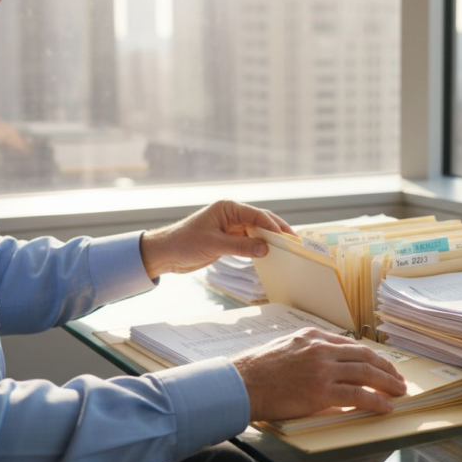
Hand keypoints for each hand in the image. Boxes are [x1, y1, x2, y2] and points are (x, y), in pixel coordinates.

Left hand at [139, 200, 293, 277]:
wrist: (165, 253)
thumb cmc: (184, 243)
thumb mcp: (214, 245)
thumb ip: (241, 247)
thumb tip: (266, 249)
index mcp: (228, 208)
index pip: (257, 214)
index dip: (273, 226)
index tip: (286, 238)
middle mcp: (232, 214)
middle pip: (261, 220)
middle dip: (278, 231)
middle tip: (295, 242)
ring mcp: (231, 227)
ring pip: (257, 231)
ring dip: (271, 239)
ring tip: (288, 249)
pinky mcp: (229, 239)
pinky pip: (250, 241)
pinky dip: (260, 247)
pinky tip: (271, 254)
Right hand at [231, 328, 407, 421]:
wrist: (241, 383)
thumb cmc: (257, 370)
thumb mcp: (286, 347)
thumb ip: (308, 351)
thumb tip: (328, 364)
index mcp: (313, 336)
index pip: (351, 345)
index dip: (371, 356)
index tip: (381, 365)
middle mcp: (321, 349)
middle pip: (364, 356)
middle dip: (386, 368)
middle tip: (398, 379)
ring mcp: (322, 369)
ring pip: (365, 373)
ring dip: (387, 383)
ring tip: (398, 391)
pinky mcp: (321, 391)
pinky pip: (357, 395)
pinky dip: (376, 400)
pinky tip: (385, 405)